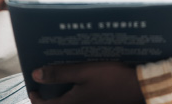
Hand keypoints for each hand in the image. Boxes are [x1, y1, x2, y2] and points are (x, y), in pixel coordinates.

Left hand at [29, 62, 143, 103]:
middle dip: (49, 95)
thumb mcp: (83, 72)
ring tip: (60, 75)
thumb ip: (59, 74)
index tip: (32, 89)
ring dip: (62, 92)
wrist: (139, 86)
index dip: (36, 99)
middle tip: (45, 80)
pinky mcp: (98, 102)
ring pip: (70, 102)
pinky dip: (75, 91)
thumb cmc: (111, 78)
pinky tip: (78, 77)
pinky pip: (81, 99)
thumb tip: (36, 75)